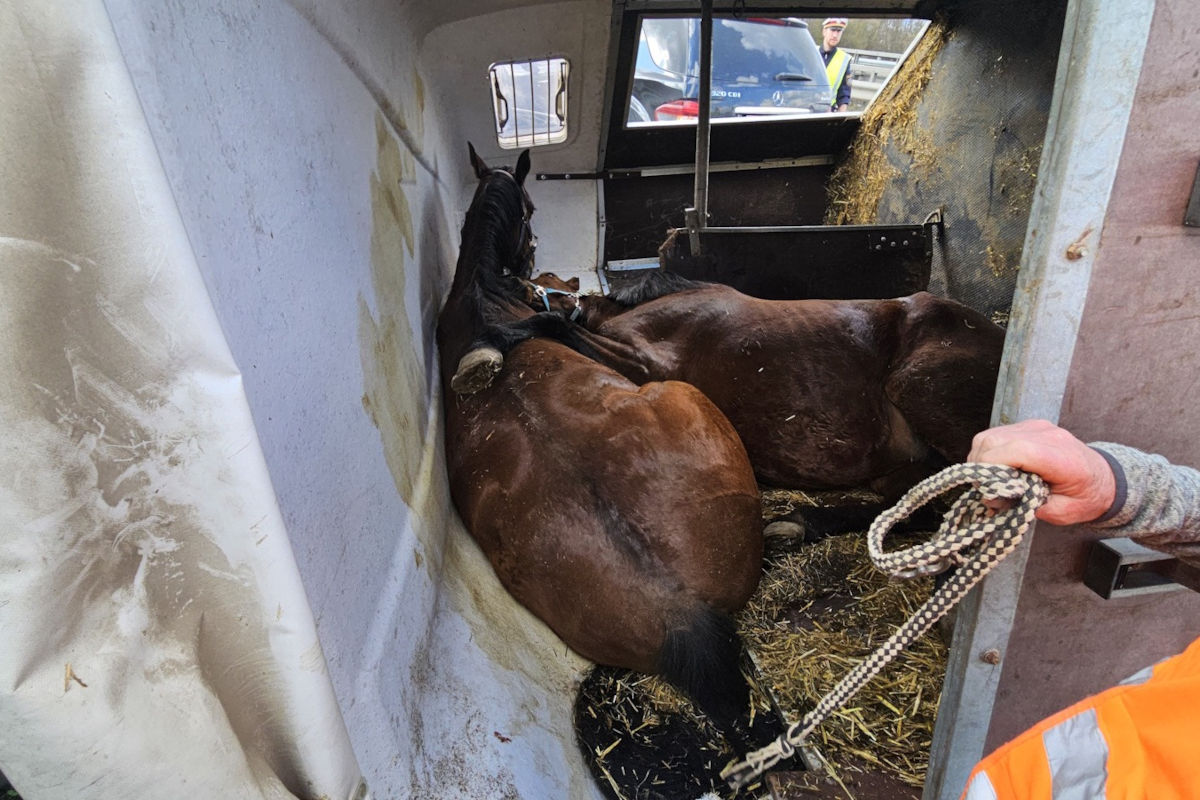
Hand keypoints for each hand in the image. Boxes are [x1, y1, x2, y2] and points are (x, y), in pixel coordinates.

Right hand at [968, 419, 1116, 525]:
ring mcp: (1037, 427)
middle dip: (982, 467)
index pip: (1018, 451)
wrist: (1103, 478)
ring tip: (991, 479)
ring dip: (981, 459)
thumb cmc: (1085, 497)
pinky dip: (988, 452)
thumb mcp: (1061, 513)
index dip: (993, 468)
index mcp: (1062, 459)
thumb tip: (996, 496)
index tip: (988, 490)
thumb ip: (1029, 504)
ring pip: (989, 437)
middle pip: (995, 441)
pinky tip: (998, 468)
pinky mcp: (1028, 426)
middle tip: (987, 489)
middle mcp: (1048, 436)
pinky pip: (995, 435)